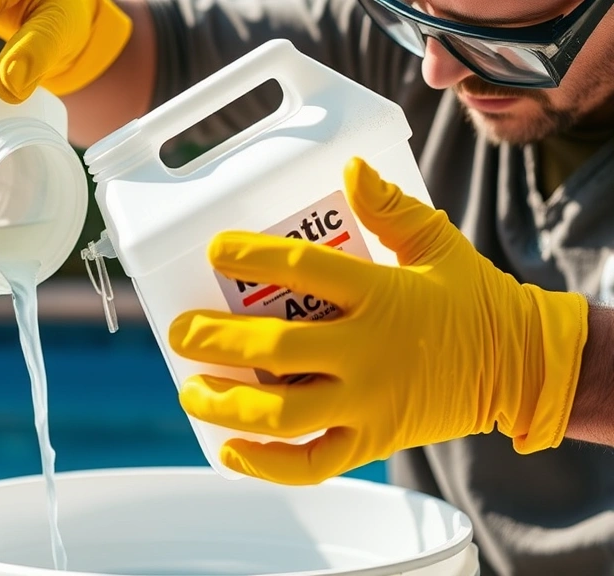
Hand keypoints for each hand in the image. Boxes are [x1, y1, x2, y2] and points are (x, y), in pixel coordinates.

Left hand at [169, 157, 588, 484]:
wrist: (521, 366)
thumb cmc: (472, 298)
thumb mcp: (437, 242)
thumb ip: (390, 207)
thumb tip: (348, 169)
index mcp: (380, 294)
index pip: (303, 268)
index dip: (251, 256)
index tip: (214, 250)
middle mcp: (369, 351)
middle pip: (277, 347)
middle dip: (217, 339)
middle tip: (177, 330)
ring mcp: (369, 403)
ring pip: (285, 414)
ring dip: (229, 404)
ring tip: (191, 390)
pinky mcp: (373, 442)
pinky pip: (312, 464)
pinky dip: (267, 465)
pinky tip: (229, 449)